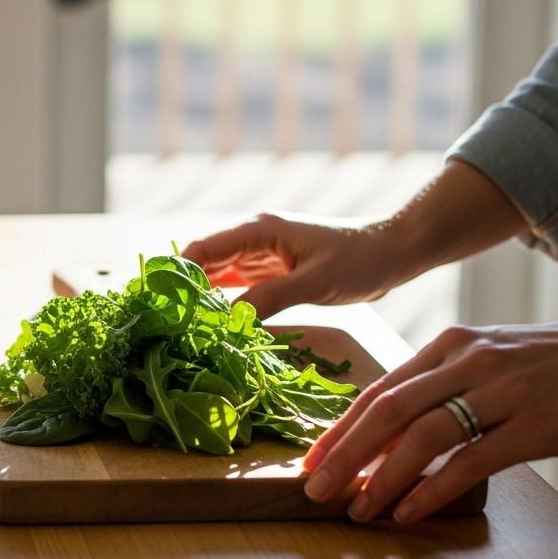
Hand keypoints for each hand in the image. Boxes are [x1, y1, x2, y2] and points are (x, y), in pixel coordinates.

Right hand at [182, 213, 401, 316]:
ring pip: (217, 277)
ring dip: (202, 299)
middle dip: (185, 289)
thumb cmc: (360, 260)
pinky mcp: (271, 273)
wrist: (393, 253)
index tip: (165, 303)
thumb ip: (272, 297)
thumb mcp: (316, 282)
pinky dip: (223, 304)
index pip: (204, 248)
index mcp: (259, 230)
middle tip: (169, 323)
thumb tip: (229, 319)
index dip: (180, 273)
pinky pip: (236, 288)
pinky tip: (214, 324)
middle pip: (204, 263)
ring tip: (185, 327)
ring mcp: (260, 256)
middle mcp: (253, 240)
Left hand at [302, 316, 557, 521]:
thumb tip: (383, 435)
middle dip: (345, 453)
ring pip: (424, 436)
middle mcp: (468, 364)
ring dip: (382, 477)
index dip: (340, 429)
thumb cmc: (546, 362)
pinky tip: (408, 511)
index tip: (310, 460)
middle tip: (315, 488)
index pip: (378, 390)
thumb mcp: (485, 360)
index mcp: (448, 347)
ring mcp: (503, 393)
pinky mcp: (535, 426)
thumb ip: (436, 387)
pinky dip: (433, 489)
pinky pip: (472, 462)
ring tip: (358, 508)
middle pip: (388, 411)